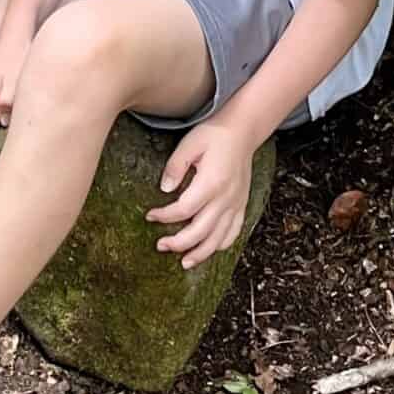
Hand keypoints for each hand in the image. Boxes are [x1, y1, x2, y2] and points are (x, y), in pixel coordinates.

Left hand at [147, 119, 254, 269]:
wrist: (243, 131)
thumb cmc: (214, 135)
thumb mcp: (190, 143)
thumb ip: (175, 166)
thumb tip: (165, 188)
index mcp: (211, 184)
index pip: (183, 210)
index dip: (164, 216)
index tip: (150, 216)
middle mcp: (225, 199)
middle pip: (200, 231)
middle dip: (178, 243)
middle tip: (160, 245)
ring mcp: (235, 204)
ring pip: (219, 239)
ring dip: (200, 253)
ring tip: (184, 262)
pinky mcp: (242, 205)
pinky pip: (233, 232)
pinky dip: (220, 245)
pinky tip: (208, 250)